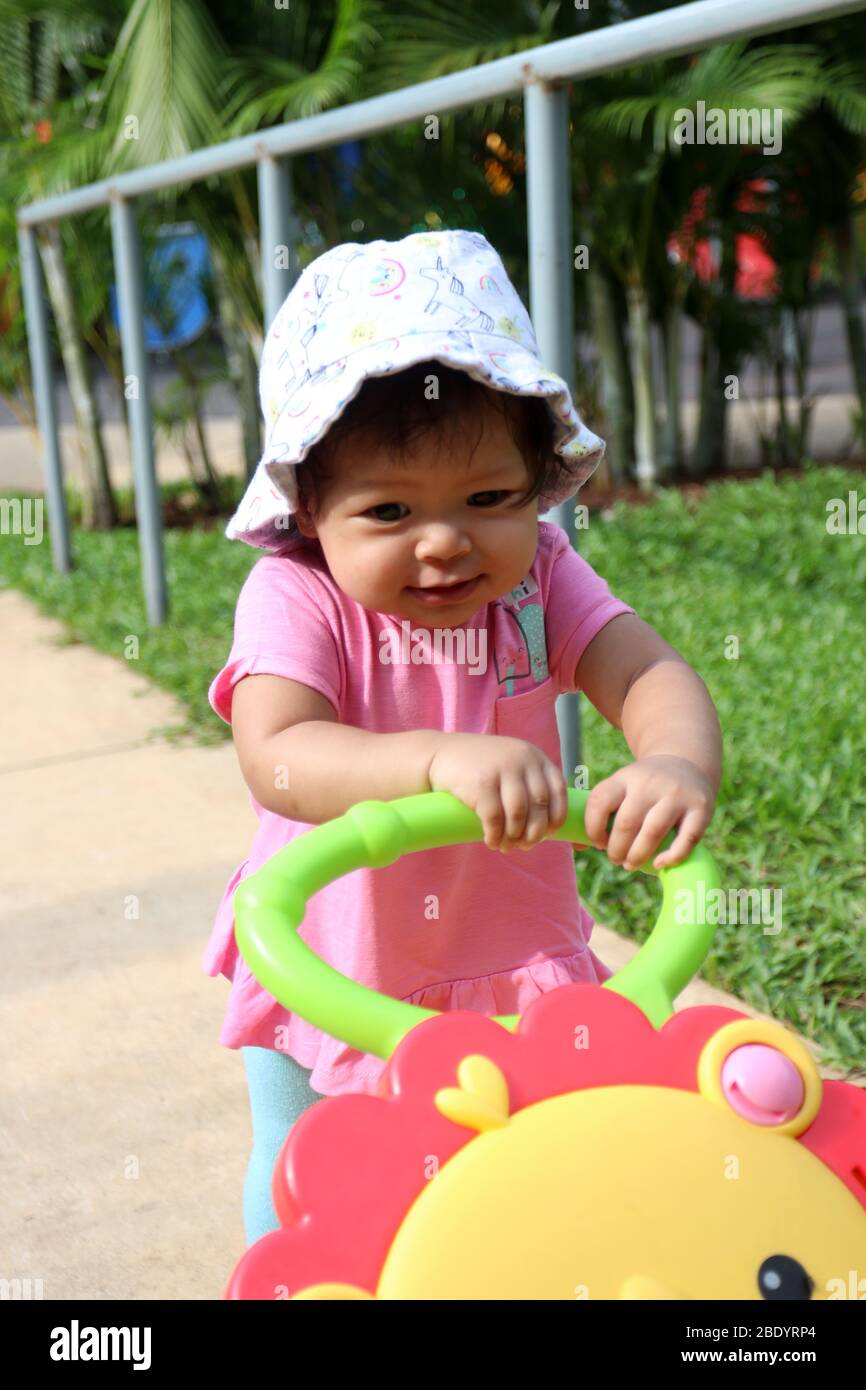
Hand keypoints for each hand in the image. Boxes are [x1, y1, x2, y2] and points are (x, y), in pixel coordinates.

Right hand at [427, 733, 567, 851]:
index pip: (558, 790)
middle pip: (539, 806)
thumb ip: (530, 783)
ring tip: (506, 846)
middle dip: (534, 832)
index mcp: (534, 756)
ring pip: (518, 815)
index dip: (556, 816)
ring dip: (514, 837)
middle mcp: (521, 759)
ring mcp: (501, 769)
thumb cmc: (480, 767)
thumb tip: (547, 826)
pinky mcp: (480, 783)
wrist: (439, 754)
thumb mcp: (511, 764)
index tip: (548, 833)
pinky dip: (495, 836)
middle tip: (525, 846)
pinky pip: (494, 819)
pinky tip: (491, 841)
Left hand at [581, 754, 714, 870]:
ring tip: (630, 864)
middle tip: (616, 859)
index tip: (598, 842)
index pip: (599, 801)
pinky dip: (672, 857)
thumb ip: (601, 812)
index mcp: (625, 778)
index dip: (593, 828)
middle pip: (626, 823)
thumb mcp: (622, 787)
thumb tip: (577, 846)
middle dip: (616, 849)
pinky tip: (659, 864)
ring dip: (637, 855)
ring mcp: (676, 795)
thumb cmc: (645, 787)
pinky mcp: (700, 808)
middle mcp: (650, 783)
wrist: (687, 762)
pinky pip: (687, 839)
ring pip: (653, 832)